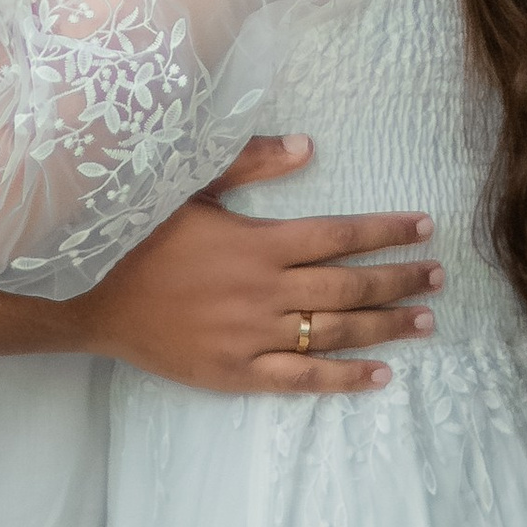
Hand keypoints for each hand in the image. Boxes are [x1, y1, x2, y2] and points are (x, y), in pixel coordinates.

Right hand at [72, 137, 442, 395]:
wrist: (88, 297)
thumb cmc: (137, 233)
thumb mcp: (188, 184)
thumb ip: (249, 165)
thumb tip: (307, 146)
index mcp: (256, 244)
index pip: (338, 235)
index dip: (385, 230)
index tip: (423, 226)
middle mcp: (263, 292)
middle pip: (348, 285)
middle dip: (399, 278)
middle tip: (438, 275)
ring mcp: (252, 338)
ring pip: (335, 332)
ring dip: (386, 325)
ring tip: (426, 319)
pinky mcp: (237, 373)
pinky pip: (302, 380)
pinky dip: (344, 378)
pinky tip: (380, 375)